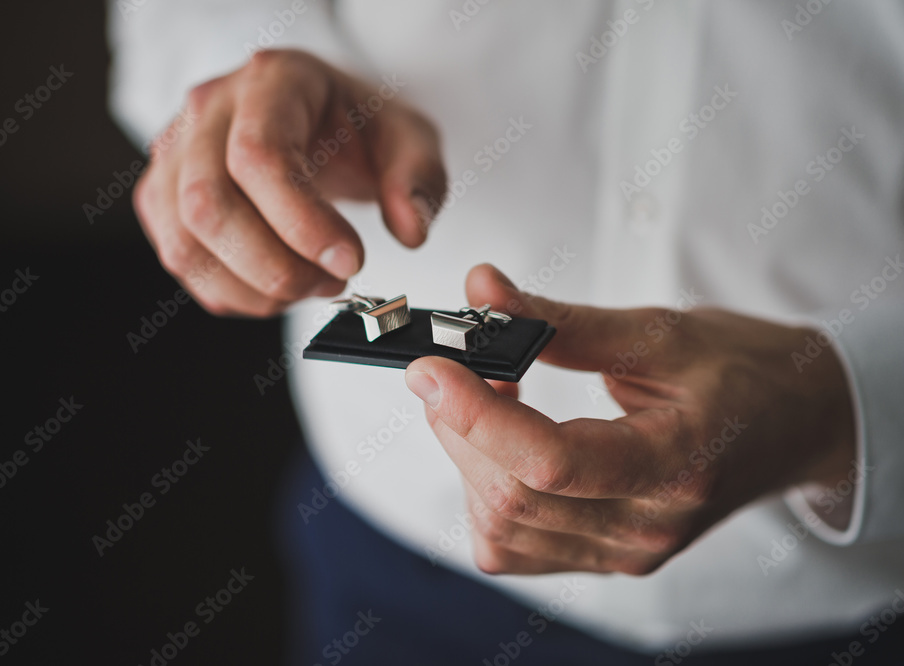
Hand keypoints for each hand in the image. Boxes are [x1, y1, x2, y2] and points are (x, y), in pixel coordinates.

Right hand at [133, 49, 446, 316]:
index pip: (259, 157)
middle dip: (276, 267)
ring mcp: (174, 156)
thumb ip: (419, 177)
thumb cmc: (355, 125)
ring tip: (311, 284)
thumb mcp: (408, 136)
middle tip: (333, 281)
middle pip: (208, 206)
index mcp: (270, 81)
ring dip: (254, 288)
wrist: (316, 121)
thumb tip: (409, 230)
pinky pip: (183, 262)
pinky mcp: (163, 198)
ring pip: (186, 244)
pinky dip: (234, 294)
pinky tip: (278, 286)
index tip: (351, 261)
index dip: (302, 223)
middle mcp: (206, 112)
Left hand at [405, 264, 854, 574]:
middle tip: (452, 364)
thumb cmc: (741, 370)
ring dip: (467, 455)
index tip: (430, 367)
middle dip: (459, 425)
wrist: (794, 420)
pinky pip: (514, 546)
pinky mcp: (604, 556)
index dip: (476, 414)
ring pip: (503, 526)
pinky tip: (499, 445)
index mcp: (676, 465)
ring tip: (483, 396)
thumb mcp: (660, 330)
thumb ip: (561, 321)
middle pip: (513, 496)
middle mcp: (648, 527)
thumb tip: (480, 291)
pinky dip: (484, 493)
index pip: (552, 462)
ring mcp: (624, 552)